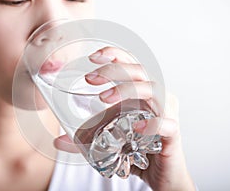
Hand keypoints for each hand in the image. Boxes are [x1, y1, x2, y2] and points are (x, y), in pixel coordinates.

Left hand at [54, 47, 195, 190]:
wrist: (160, 175)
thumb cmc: (137, 150)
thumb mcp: (108, 139)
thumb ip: (85, 139)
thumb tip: (57, 141)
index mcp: (140, 95)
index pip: (131, 65)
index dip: (115, 55)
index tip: (93, 57)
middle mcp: (155, 99)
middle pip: (139, 71)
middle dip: (114, 70)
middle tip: (90, 78)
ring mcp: (166, 114)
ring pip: (154, 90)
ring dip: (127, 90)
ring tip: (103, 99)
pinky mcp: (172, 135)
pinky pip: (166, 123)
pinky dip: (152, 123)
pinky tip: (136, 128)